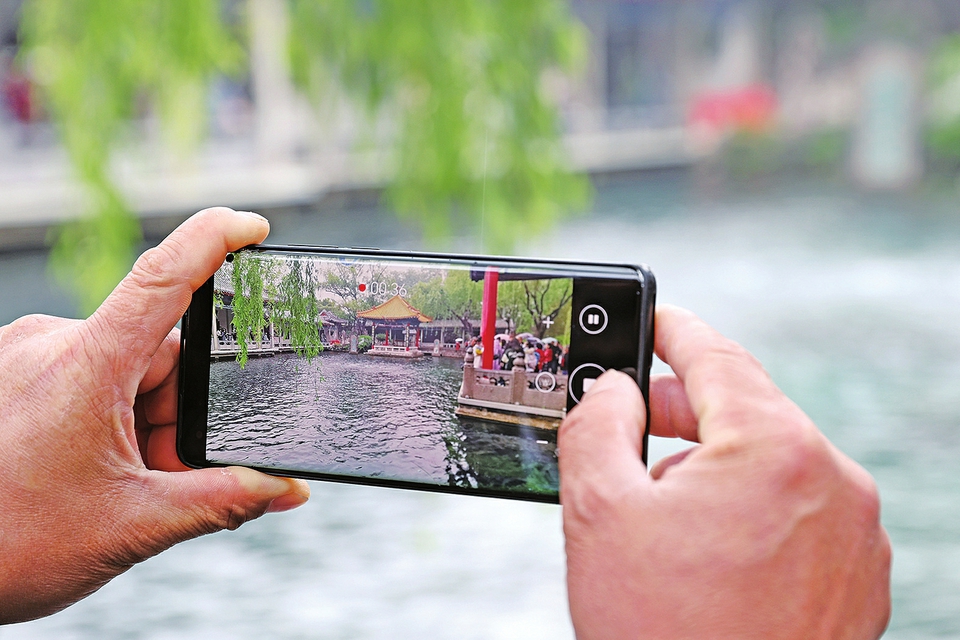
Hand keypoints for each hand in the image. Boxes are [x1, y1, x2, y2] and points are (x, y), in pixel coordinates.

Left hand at [0, 208, 309, 622]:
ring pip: (128, 369)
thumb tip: (288, 491)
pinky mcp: (15, 370)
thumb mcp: (132, 526)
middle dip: (181, 410)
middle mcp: (52, 344)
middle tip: (168, 473)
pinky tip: (101, 467)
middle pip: (160, 352)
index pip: (162, 278)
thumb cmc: (12, 546)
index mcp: (85, 366)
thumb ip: (222, 501)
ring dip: (147, 419)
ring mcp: (28, 355)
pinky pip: (91, 376)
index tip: (255, 226)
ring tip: (125, 482)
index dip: (213, 240)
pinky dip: (115, 415)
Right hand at [559, 305, 890, 638]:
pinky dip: (751, 507)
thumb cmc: (663, 632)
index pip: (718, 358)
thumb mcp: (599, 511)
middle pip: (748, 411)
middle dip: (685, 410)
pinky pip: (799, 510)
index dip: (674, 330)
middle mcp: (834, 482)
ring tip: (660, 507)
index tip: (652, 317)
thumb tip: (613, 389)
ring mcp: (855, 534)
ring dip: (715, 465)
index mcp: (776, 451)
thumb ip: (596, 423)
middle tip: (632, 417)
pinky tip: (705, 546)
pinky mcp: (858, 576)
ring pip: (773, 462)